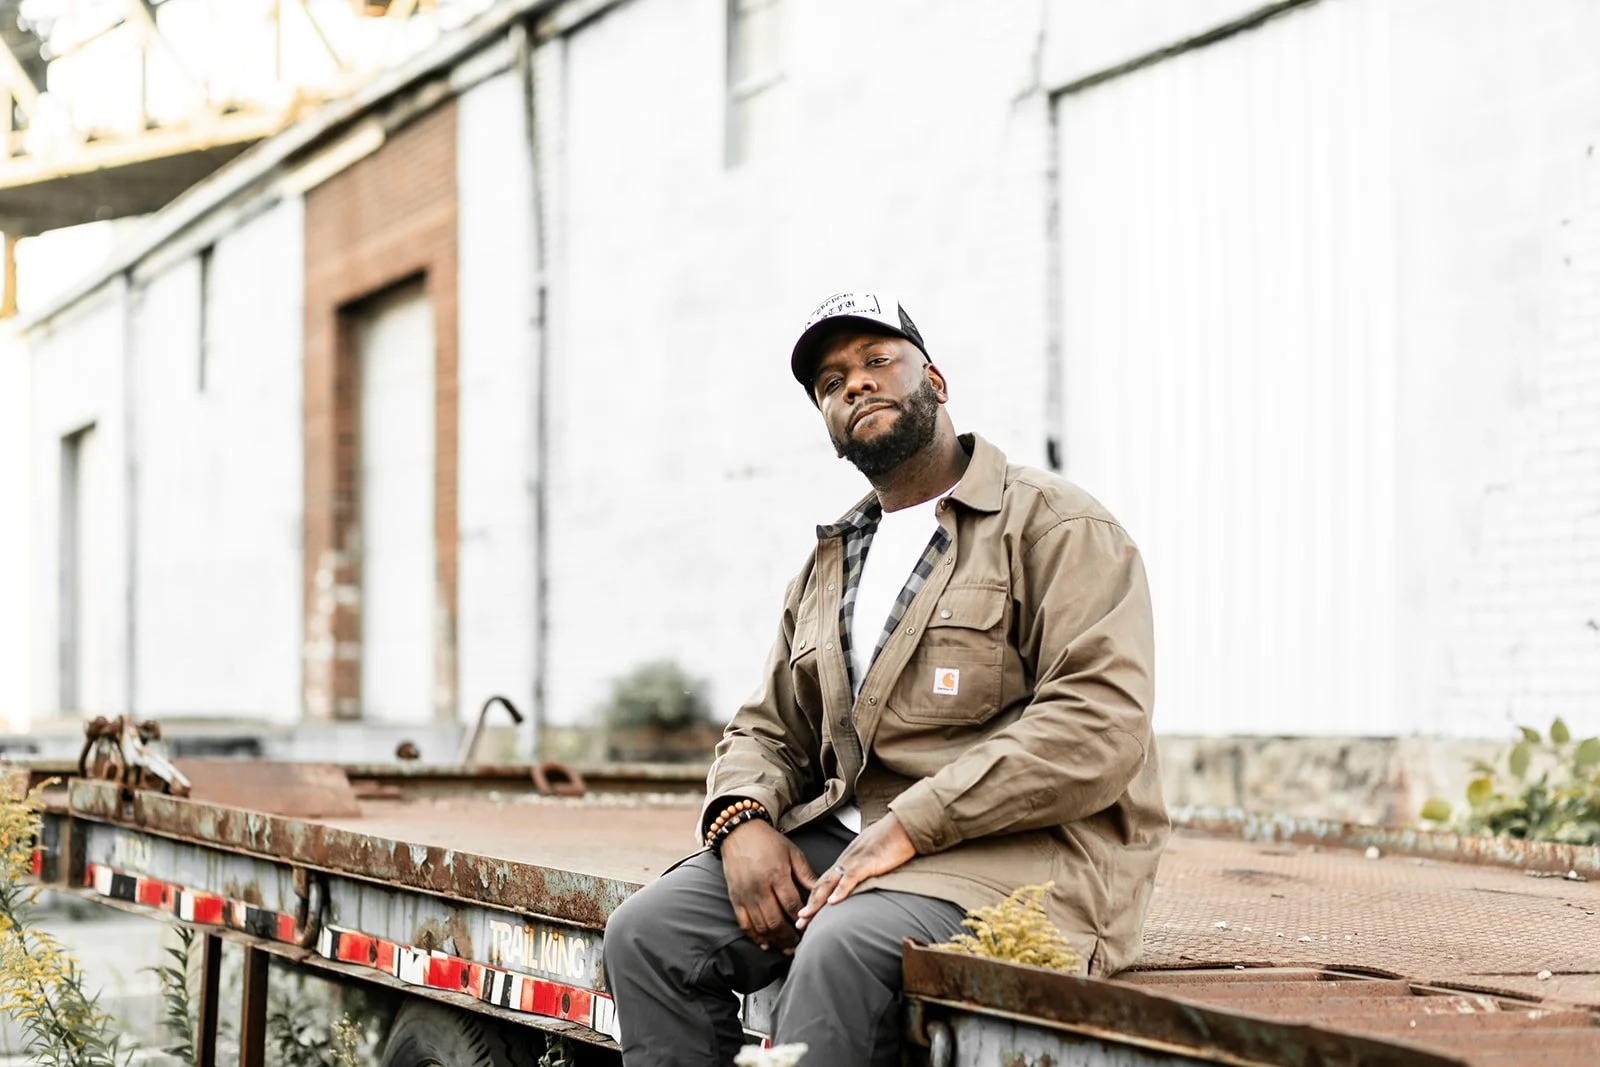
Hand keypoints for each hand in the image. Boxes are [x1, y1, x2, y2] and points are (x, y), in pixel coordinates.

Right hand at [720, 820, 817, 952]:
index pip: (792, 905)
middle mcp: (759, 888)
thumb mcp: (792, 853)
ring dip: (775, 941)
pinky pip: (744, 924)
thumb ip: (806, 874)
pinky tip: (766, 944)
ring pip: (761, 926)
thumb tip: (823, 892)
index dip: (802, 920)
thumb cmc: (769, 842)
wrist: (739, 833)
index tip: (811, 929)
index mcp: (776, 875)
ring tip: (787, 948)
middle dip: (790, 937)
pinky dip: (755, 937)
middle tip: (800, 946)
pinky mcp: (735, 899)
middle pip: (776, 921)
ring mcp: (745, 895)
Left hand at [795, 813, 915, 929]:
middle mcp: (846, 861)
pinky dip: (840, 890)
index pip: (825, 882)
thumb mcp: (872, 856)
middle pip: (821, 885)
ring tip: (806, 916)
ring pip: (830, 883)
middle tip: (799, 922)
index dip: (814, 899)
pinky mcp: (867, 862)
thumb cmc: (892, 839)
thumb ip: (864, 869)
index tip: (805, 914)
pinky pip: (850, 878)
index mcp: (847, 860)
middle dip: (809, 904)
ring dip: (816, 901)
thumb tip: (861, 883)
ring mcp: (855, 861)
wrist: (903, 825)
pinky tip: (833, 902)